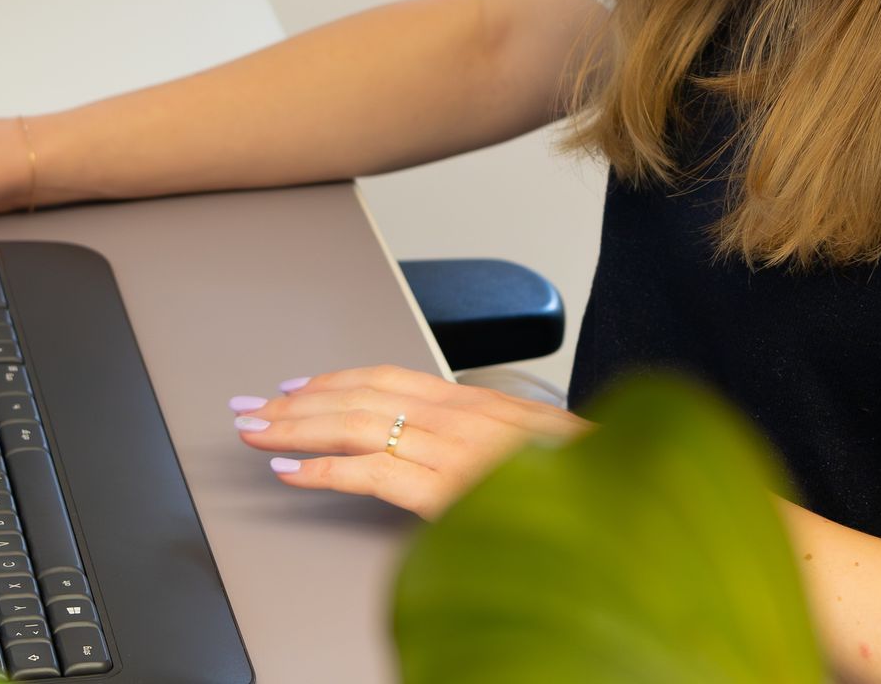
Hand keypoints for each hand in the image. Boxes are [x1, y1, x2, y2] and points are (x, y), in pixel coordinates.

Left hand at [227, 363, 593, 519]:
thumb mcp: (531, 451)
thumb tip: (446, 452)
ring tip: (254, 432)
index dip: (334, 381)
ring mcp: (455, 449)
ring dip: (295, 427)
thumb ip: (484, 444)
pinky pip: (372, 474)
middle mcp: (461, 414)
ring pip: (356, 425)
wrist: (631, 500)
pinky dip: (324, 471)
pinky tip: (291, 473)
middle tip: (249, 408)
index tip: (293, 386)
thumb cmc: (587, 481)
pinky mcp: (449, 489)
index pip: (388, 379)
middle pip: (360, 395)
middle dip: (297, 401)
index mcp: (476, 403)